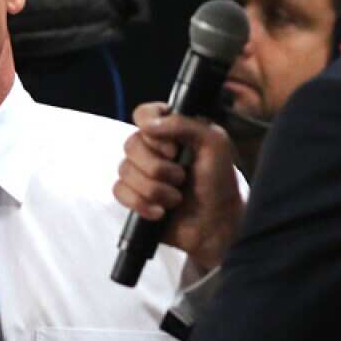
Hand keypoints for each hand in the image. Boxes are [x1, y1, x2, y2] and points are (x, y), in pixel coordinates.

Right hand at [113, 102, 243, 269]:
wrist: (216, 225)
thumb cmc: (221, 184)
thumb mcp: (214, 144)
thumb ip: (184, 124)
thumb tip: (148, 124)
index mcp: (174, 131)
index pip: (145, 114)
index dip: (151, 129)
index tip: (172, 148)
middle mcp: (155, 149)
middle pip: (131, 144)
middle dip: (158, 167)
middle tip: (181, 178)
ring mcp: (143, 173)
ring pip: (125, 170)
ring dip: (154, 189)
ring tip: (176, 199)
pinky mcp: (135, 196)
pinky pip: (120, 191)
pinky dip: (141, 203)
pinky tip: (160, 212)